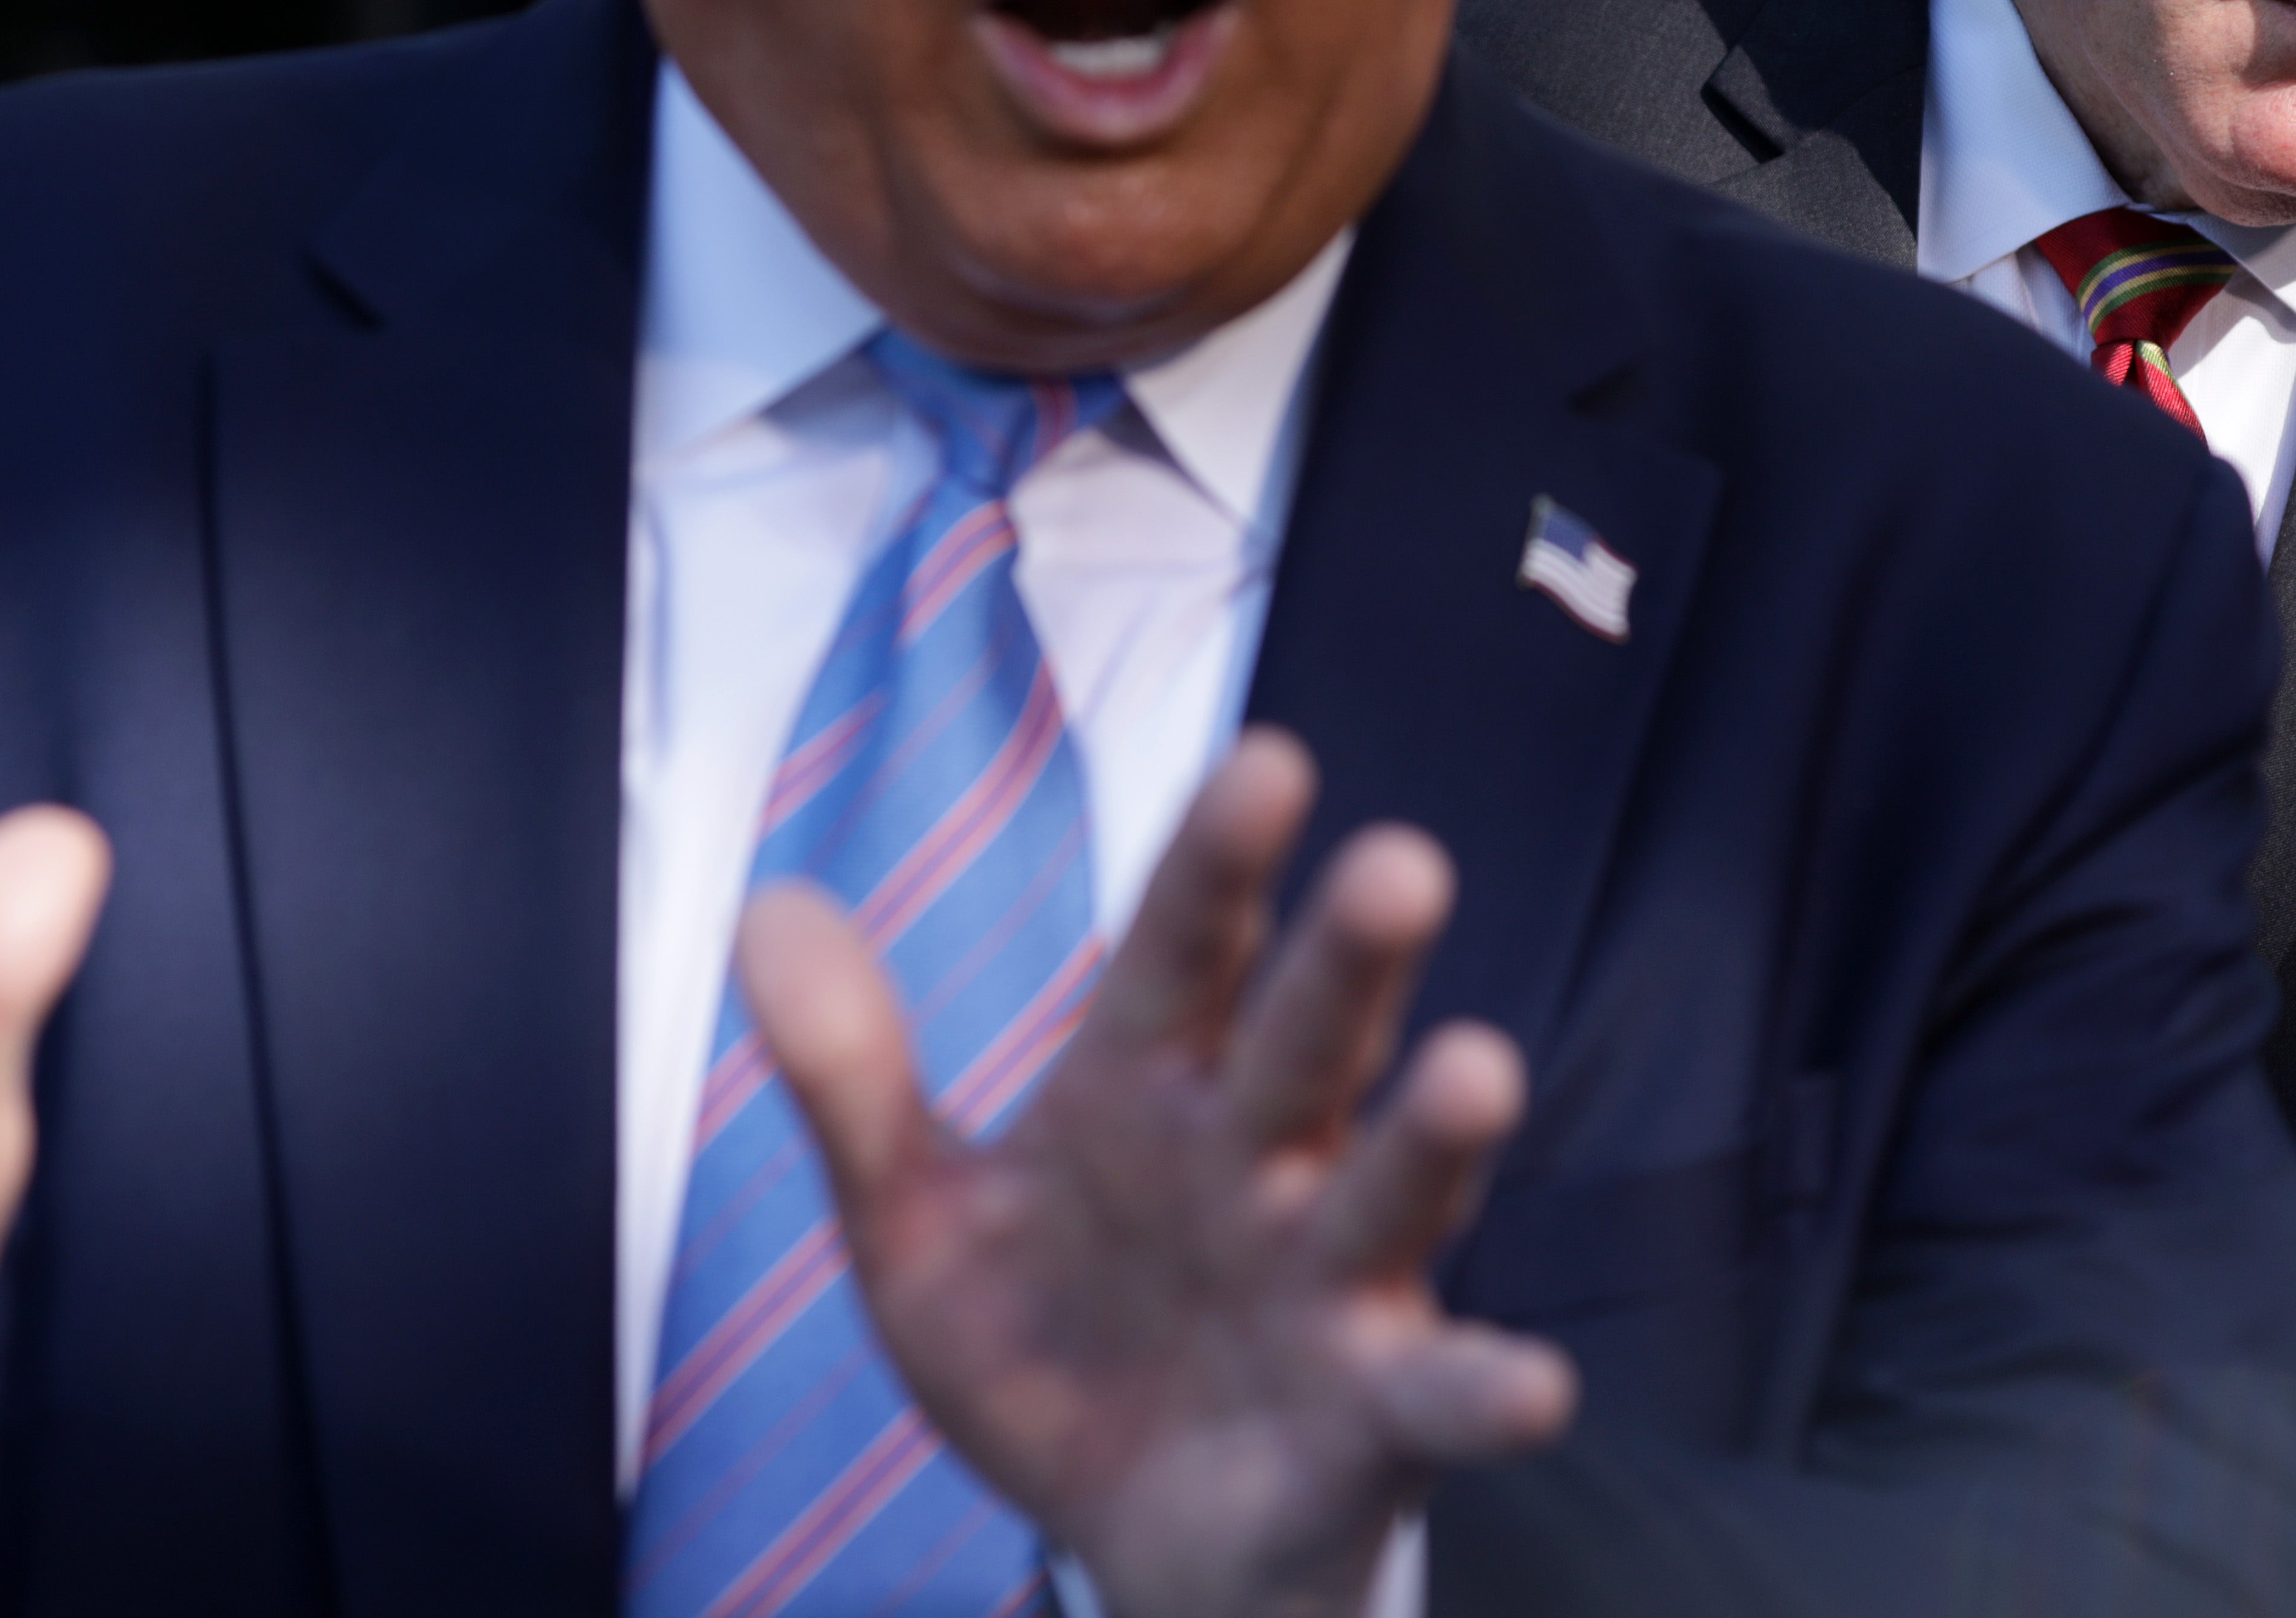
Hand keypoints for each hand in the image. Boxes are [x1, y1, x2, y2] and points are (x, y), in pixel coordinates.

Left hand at [736, 727, 1574, 1617]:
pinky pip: (1437, 1397)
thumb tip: (766, 907)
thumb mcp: (918, 1224)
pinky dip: (1484, 1388)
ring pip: (1391, 1190)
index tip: (1269, 761)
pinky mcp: (1371, 1417)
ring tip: (1479, 1068)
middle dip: (1349, 959)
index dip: (1220, 862)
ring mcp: (1328, 1285)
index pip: (1185, 951)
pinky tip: (1529, 1380)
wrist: (1117, 1535)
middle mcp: (1260, 1161)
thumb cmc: (1047, 1347)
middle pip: (1306, 1041)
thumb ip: (851, 1079)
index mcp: (1148, 1090)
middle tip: (1398, 861)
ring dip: (1434, 1135)